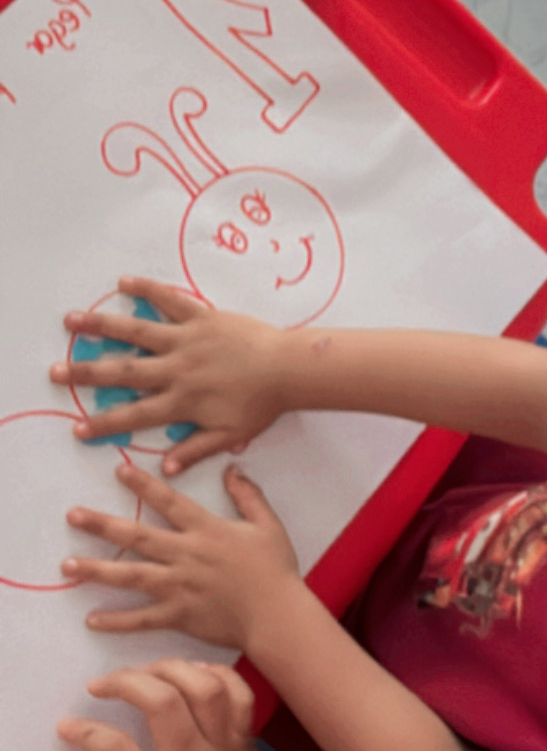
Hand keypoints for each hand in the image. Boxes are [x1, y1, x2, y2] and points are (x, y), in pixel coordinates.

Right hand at [45, 660, 297, 750]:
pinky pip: (238, 693)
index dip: (84, 731)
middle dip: (125, 682)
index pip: (114, 749)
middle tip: (101, 685)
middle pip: (162, 700)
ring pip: (203, 687)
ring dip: (169, 668)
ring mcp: (224, 747)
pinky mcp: (246, 739)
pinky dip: (216, 674)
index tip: (68, 726)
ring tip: (144, 672)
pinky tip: (191, 673)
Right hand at [50, 276, 287, 473]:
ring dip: (102, 325)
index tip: (79, 428)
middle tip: (55, 372)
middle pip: (123, 371)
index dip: (105, 423)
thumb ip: (195, 450)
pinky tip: (124, 281)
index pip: (135, 416)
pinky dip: (147, 289)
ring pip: (137, 332)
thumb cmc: (262, 404)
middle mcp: (176, 369)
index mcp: (182, 401)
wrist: (287, 369)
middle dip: (86, 373)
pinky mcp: (202, 317)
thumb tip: (166, 469)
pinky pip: (170, 300)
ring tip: (72, 321)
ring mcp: (186, 340)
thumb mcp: (229, 435)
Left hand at [62, 462, 299, 648]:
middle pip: (137, 537)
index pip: (168, 502)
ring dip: (97, 570)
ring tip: (67, 566)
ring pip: (130, 576)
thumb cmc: (276, 571)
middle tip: (72, 515)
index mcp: (206, 530)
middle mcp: (186, 555)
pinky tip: (92, 619)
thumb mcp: (268, 526)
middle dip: (101, 525)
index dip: (143, 484)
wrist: (279, 615)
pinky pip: (142, 618)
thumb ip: (248, 496)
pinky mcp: (179, 615)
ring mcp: (179, 587)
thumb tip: (232, 469)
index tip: (118, 470)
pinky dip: (117, 620)